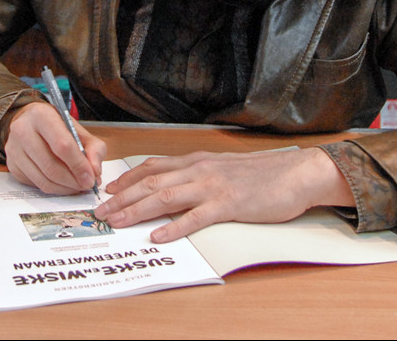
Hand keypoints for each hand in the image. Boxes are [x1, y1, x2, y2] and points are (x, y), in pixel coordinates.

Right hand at [3, 102, 105, 194]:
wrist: (28, 122)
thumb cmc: (56, 125)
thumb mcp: (78, 129)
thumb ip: (93, 148)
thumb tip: (95, 172)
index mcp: (41, 115)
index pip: (62, 145)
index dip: (79, 166)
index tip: (91, 179)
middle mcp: (22, 131)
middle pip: (51, 167)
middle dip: (73, 182)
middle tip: (86, 186)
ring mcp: (14, 150)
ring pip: (43, 180)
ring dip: (64, 189)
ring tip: (77, 186)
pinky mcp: (11, 166)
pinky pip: (35, 185)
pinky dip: (53, 189)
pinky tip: (63, 184)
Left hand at [94, 147, 353, 242]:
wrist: (296, 173)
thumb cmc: (263, 174)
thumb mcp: (223, 168)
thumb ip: (198, 175)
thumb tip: (174, 186)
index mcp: (197, 161)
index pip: (153, 167)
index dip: (127, 178)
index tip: (108, 189)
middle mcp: (199, 169)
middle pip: (151, 182)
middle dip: (122, 197)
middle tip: (100, 210)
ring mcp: (213, 186)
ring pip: (165, 196)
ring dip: (136, 209)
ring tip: (116, 221)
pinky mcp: (229, 204)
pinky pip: (195, 217)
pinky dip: (174, 227)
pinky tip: (158, 236)